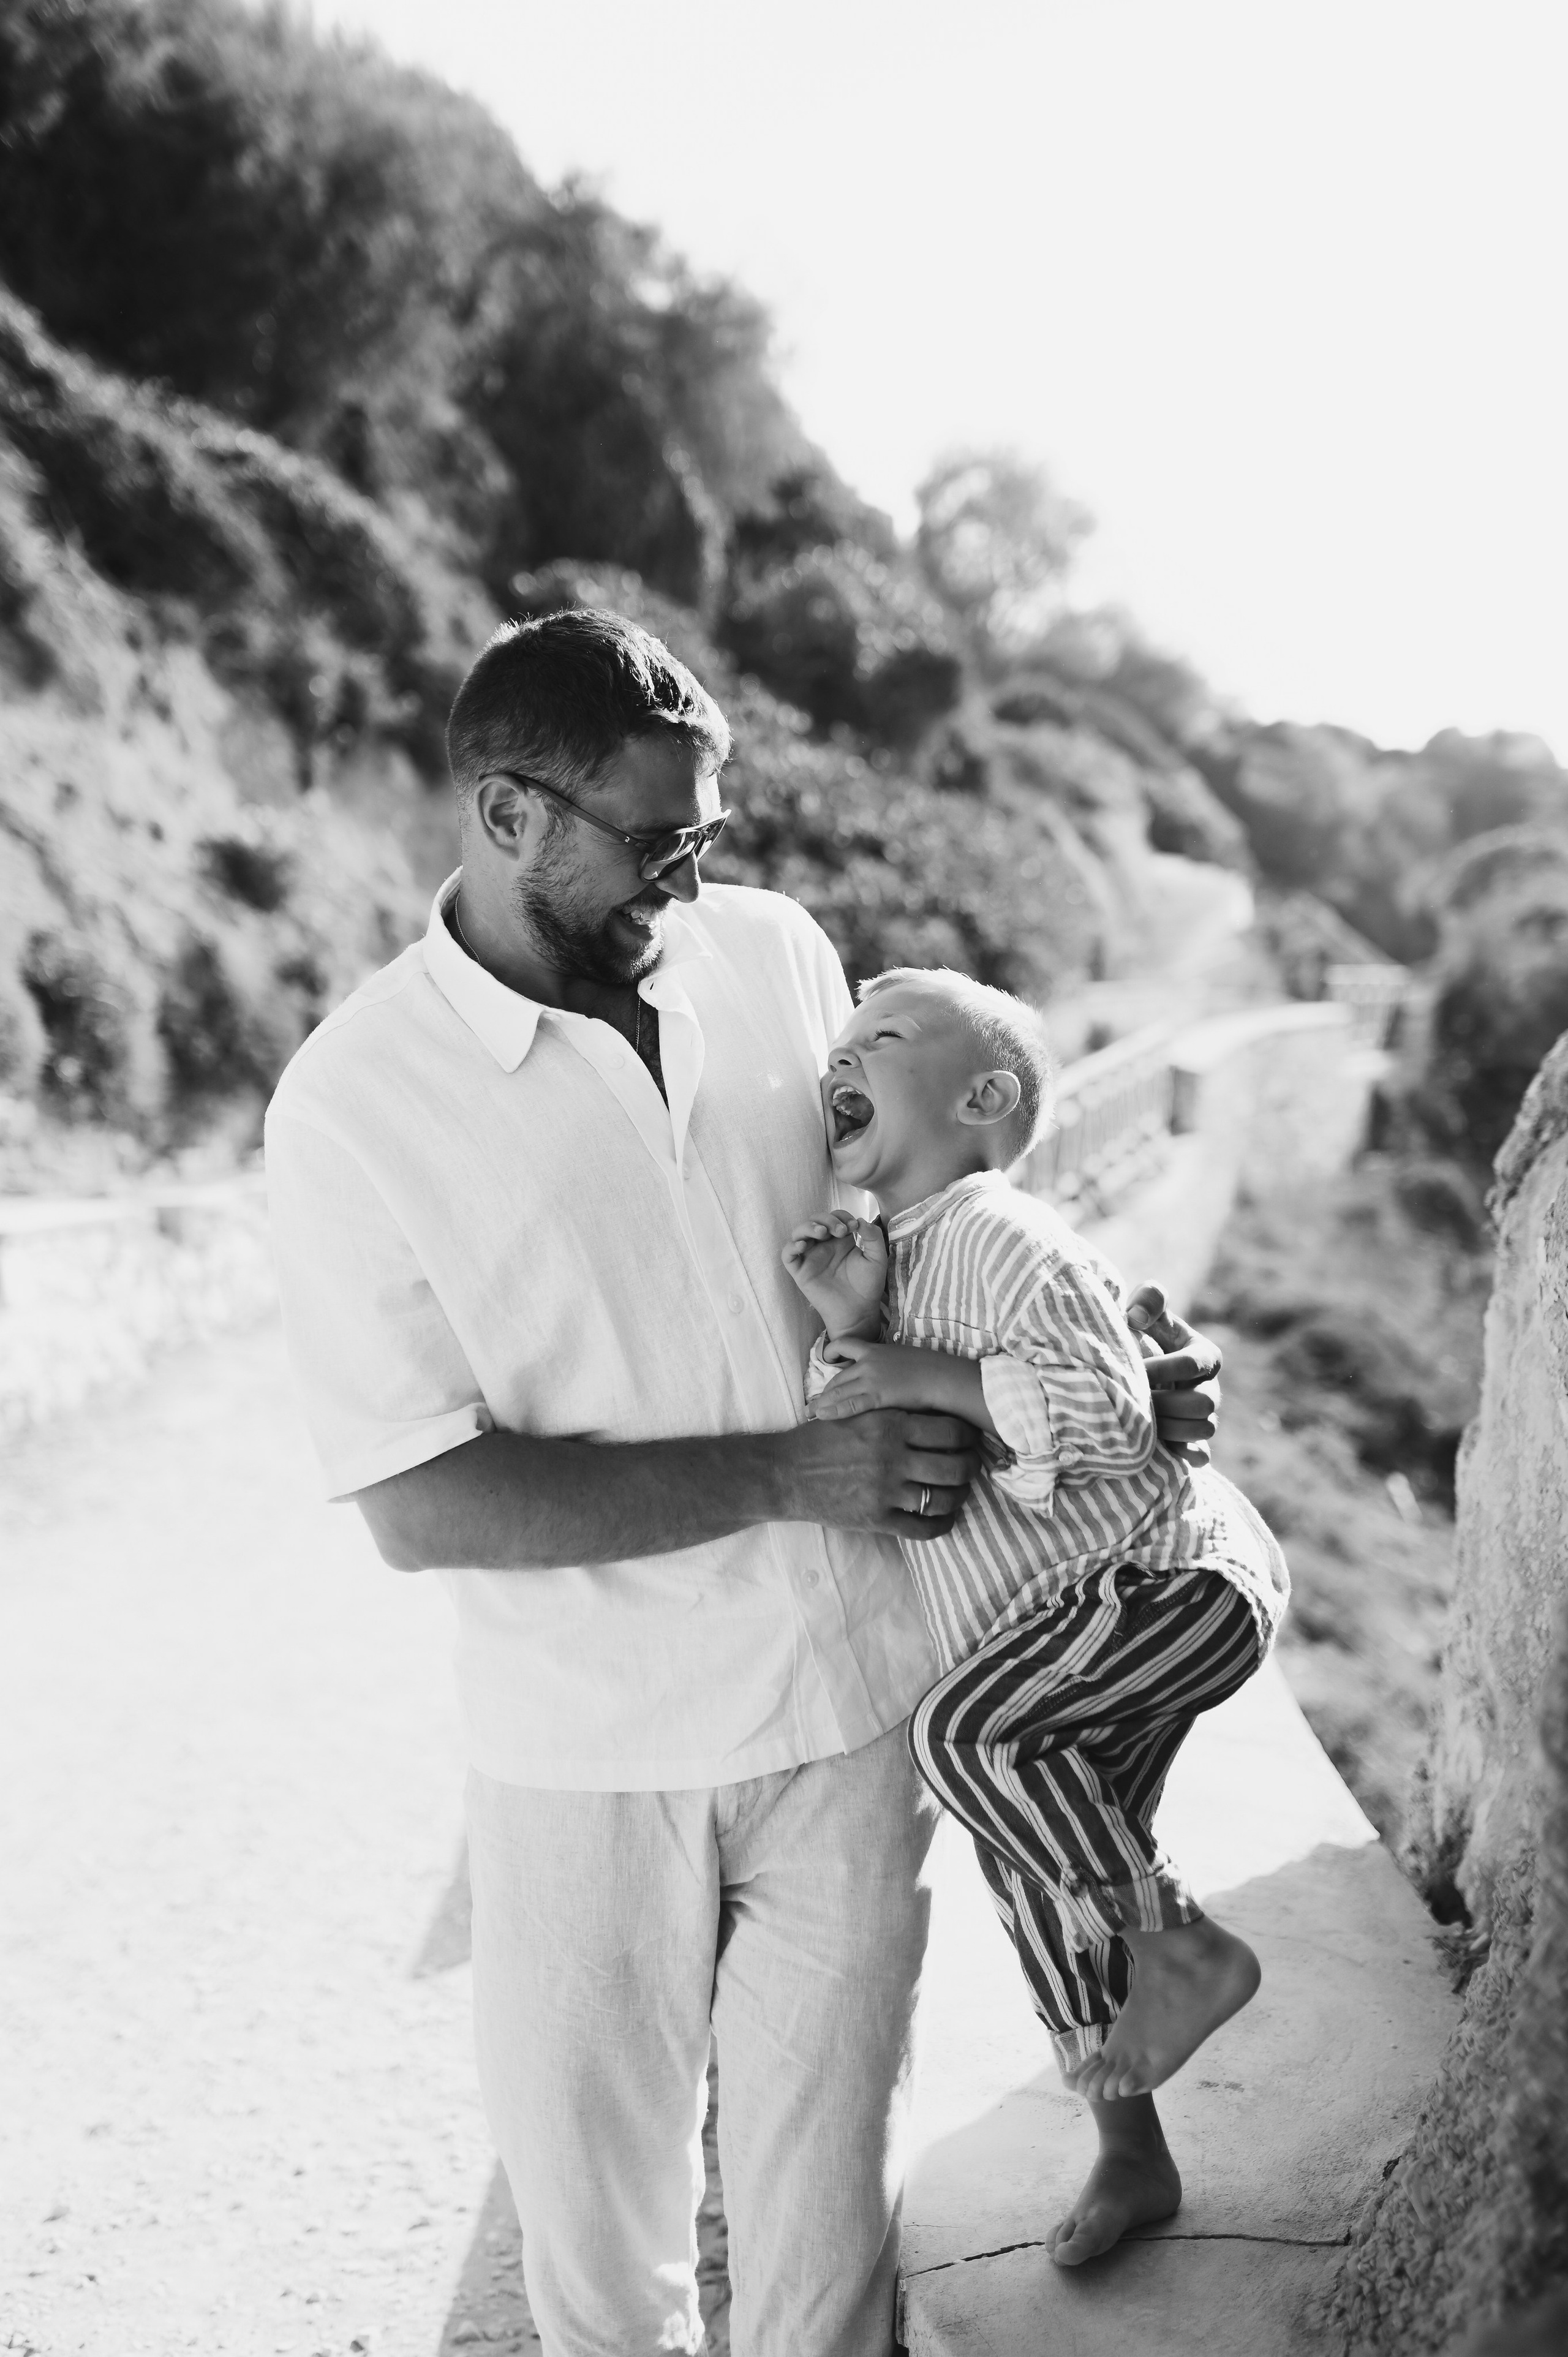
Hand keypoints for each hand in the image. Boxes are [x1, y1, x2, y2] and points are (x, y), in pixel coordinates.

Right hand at [777, 1409, 981, 1540]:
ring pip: (944, 1498)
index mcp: (889, 1425)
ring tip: (959, 1491)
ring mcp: (885, 1491)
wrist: (785, 1473)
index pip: (950, 1430)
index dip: (968, 1436)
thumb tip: (931, 1411)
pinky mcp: (876, 1519)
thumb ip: (892, 1414)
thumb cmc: (820, 1439)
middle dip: (971, 1467)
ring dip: (959, 1496)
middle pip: (956, 1466)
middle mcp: (892, 1457)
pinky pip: (923, 1528)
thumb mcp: (857, 1413)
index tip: (970, 1439)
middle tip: (972, 1466)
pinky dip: (941, 1525)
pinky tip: (944, 1518)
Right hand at [782, 1211, 887, 1340]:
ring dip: (808, 1227)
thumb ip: (873, 1237)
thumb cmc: (868, 1286)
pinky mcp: (800, 1272)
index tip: (854, 1226)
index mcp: (841, 1240)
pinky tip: (803, 1246)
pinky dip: (791, 1246)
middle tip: (840, 1230)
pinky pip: (787, 1255)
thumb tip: (859, 1220)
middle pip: (815, 1220)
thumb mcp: (877, 1258)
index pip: (834, 1217)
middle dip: (826, 1219)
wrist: (859, 1311)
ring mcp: (810, 1258)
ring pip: (798, 1233)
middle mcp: (824, 1246)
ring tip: (822, 1233)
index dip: (841, 1216)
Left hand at [807, 1338, 982, 1427]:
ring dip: (823, 1402)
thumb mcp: (903, 1357)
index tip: (826, 1361)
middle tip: (813, 1403)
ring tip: (812, 1413)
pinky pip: (850, 1403)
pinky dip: (834, 1410)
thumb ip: (888, 1363)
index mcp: (875, 1348)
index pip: (845, 1345)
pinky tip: (823, 1416)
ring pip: (839, 1389)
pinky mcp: (877, 1395)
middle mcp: (868, 1361)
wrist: (942, 1377)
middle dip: (825, 1390)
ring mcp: (871, 1378)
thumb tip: (884, 1374)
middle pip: (838, 1375)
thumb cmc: (931, 1368)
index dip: (831, 1353)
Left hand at [1126, 1282, 1221, 1465]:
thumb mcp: (1145, 1311)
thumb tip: (1136, 1316)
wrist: (1137, 1368)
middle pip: (1203, 1403)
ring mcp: (1206, 1416)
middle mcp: (1211, 1386)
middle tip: (1136, 1400)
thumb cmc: (1143, 1335)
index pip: (1192, 1365)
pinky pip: (1202, 1455)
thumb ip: (1148, 1299)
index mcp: (1205, 1355)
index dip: (1162, 1369)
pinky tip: (1160, 1447)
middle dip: (1167, 1402)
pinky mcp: (1194, 1440)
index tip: (1136, 1369)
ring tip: (1141, 1421)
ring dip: (1171, 1428)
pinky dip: (1184, 1454)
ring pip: (1204, 1429)